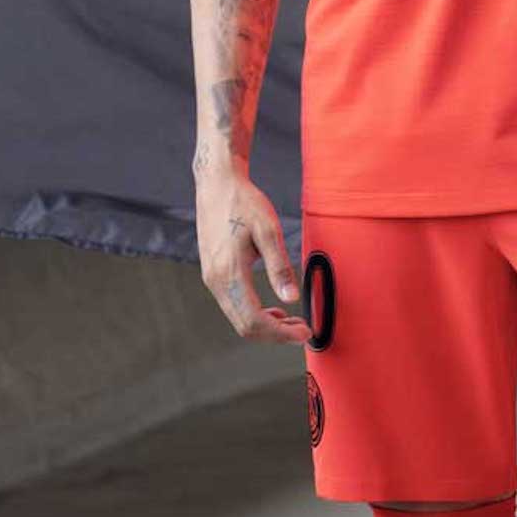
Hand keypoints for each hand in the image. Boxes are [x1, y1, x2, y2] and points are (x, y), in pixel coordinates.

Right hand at [196, 168, 312, 344]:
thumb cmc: (243, 202)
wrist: (216, 183)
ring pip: (238, 318)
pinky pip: (233, 305)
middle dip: (275, 334)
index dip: (280, 333)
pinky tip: (274, 307)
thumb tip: (292, 299)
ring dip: (266, 325)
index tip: (304, 333)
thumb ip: (279, 266)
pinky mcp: (213, 273)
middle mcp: (216, 281)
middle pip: (244, 326)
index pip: (253, 320)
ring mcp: (212, 278)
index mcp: (229, 273)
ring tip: (292, 320)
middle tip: (303, 330)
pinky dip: (254, 313)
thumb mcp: (268, 230)